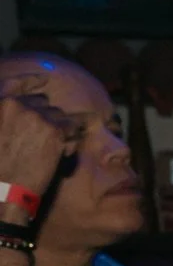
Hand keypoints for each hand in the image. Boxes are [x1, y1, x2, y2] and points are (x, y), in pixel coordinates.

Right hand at [0, 84, 68, 209]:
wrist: (3, 187)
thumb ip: (9, 118)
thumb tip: (22, 109)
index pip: (16, 83)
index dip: (32, 81)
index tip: (44, 78)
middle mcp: (16, 104)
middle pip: (44, 103)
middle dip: (48, 118)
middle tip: (42, 141)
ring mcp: (36, 115)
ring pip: (61, 116)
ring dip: (61, 131)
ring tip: (48, 152)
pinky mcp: (54, 129)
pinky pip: (73, 129)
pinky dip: (71, 141)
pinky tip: (59, 155)